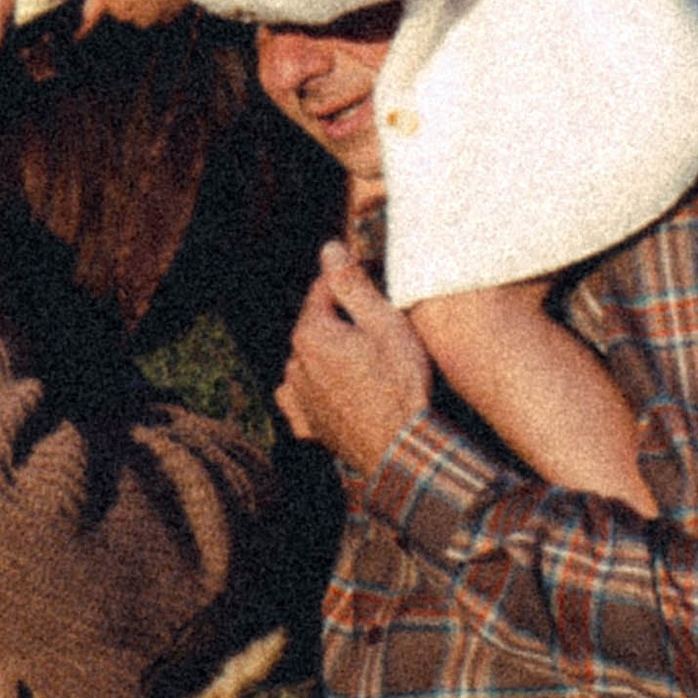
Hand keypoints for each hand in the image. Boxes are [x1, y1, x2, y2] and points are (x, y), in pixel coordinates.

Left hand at [78, 0, 186, 31]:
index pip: (89, 12)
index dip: (84, 22)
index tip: (78, 34)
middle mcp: (124, 8)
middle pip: (116, 7)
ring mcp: (147, 14)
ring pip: (138, 11)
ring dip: (141, 0)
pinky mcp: (169, 15)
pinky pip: (159, 13)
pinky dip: (161, 3)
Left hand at [277, 240, 433, 473]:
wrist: (403, 449)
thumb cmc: (400, 384)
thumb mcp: (384, 324)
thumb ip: (352, 284)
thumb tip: (329, 248)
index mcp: (309, 334)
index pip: (323, 290)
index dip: (351, 281)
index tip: (375, 280)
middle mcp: (294, 364)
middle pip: (316, 325)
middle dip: (342, 320)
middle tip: (379, 326)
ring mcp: (298, 398)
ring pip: (310, 360)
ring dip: (330, 355)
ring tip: (366, 363)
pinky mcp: (308, 425)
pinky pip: (304, 398)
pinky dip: (318, 391)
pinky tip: (339, 392)